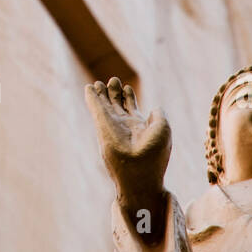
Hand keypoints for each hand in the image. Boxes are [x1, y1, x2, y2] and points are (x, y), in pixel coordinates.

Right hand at [84, 78, 171, 204]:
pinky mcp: (102, 124)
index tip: (127, 88)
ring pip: (105, 105)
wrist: (138, 171)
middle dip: (114, 92)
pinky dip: (92, 97)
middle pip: (117, 104)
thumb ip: (159, 115)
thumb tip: (154, 108)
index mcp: (140, 127)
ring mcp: (112, 125)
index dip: (128, 97)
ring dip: (102, 93)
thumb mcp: (163, 129)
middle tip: (113, 80)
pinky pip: (95, 107)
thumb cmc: (154, 154)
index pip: (131, 108)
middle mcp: (124, 126)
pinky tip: (89, 88)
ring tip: (99, 83)